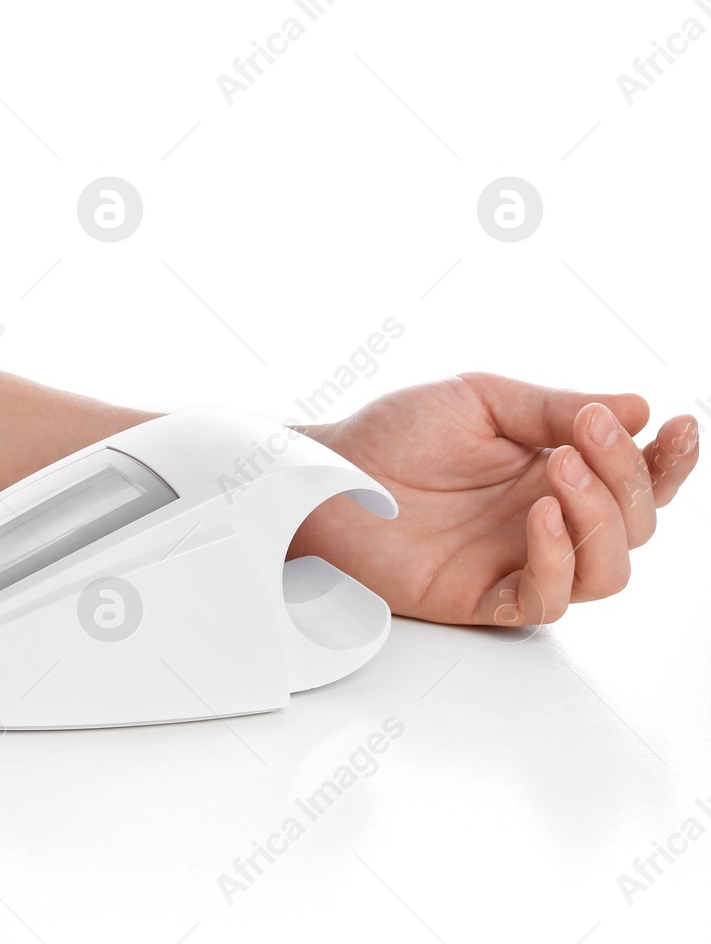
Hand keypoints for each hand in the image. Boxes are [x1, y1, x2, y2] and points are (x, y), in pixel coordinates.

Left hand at [289, 373, 698, 626]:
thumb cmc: (392, 435)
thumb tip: (637, 407)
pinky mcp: (482, 597)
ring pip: (608, 572)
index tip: (678, 426)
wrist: (324, 472)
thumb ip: (555, 407)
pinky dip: (556, 559)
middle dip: (626, 479)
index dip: (669, 462)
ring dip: (602, 521)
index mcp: (554, 474)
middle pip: (635, 526)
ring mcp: (517, 562)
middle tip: (585, 437)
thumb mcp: (481, 399)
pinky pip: (547, 600)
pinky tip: (540, 513)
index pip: (637, 482)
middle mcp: (545, 523)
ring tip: (562, 471)